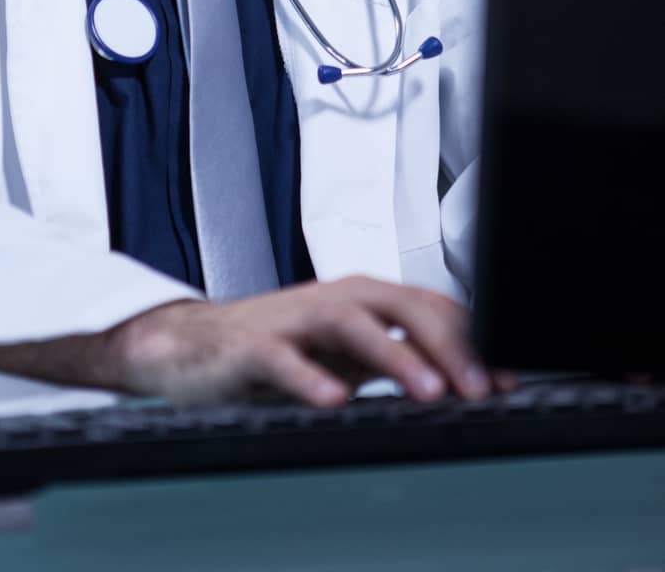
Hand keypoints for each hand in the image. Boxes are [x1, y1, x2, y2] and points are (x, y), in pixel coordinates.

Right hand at [108, 276, 516, 407]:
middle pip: (399, 306)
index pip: (429, 309)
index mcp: (363, 301)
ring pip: (351, 324)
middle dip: (445, 345)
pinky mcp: (252, 346)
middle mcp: (333, 301)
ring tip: (427, 390)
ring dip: (393, 355)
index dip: (472, 342)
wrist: (192, 347)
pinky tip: (335, 401)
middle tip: (479, 387)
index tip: (509, 378)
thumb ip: (401, 360)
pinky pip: (284, 359)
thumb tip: (471, 380)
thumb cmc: (278, 348)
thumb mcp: (348, 356)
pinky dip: (311, 378)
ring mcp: (293, 320)